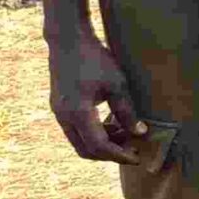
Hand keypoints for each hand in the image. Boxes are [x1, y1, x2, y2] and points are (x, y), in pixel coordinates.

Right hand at [47, 30, 142, 163]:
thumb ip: (127, 111)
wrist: (68, 40)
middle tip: (133, 149)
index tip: (137, 158)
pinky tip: (113, 122)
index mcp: (77, 113)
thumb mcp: (117, 84)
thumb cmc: (94, 59)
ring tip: (127, 133)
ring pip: (79, 141)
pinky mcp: (59, 106)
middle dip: (109, 153)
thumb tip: (140, 132)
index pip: (98, 146)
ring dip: (102, 142)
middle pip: (85, 149)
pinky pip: (76, 129)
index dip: (118, 155)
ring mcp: (58, 112)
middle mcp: (63, 116)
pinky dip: (94, 132)